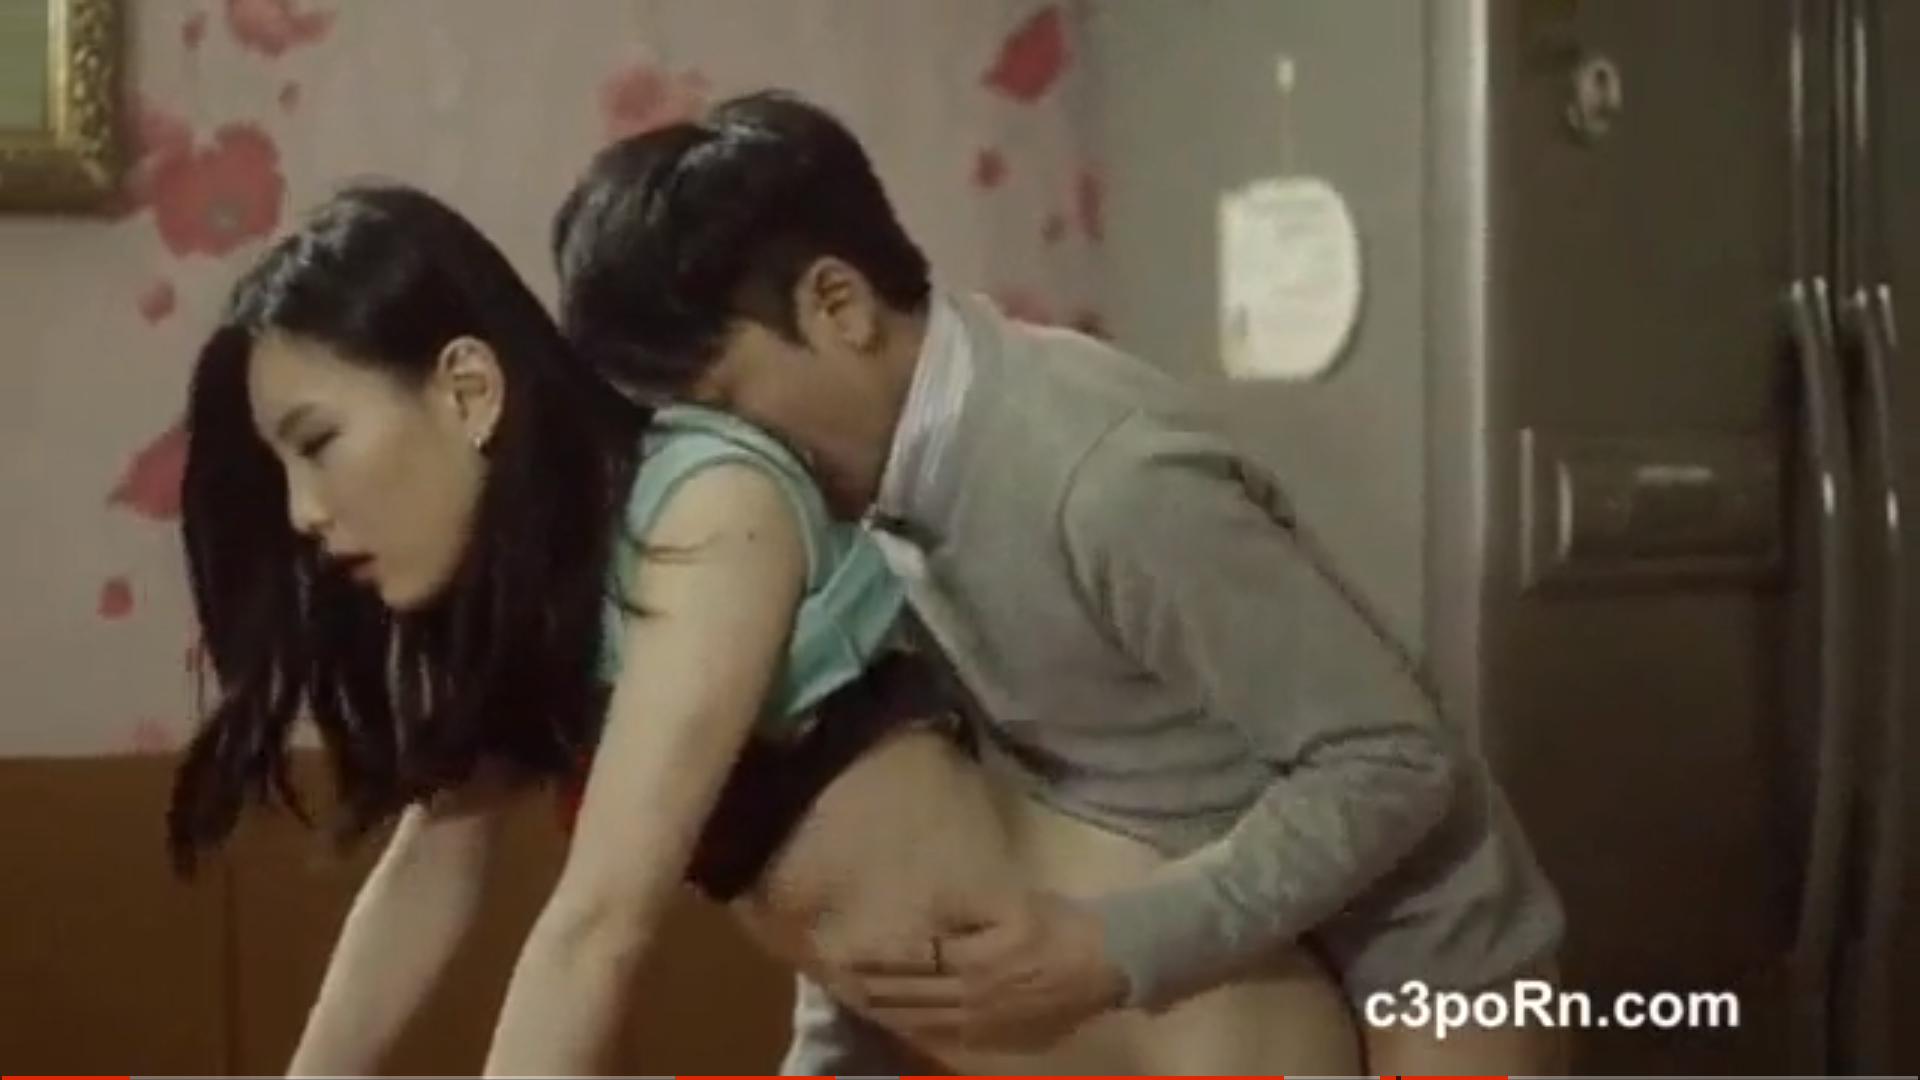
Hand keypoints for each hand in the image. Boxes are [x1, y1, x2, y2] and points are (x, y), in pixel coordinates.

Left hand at [839, 893, 1131, 1050]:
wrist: (1100, 968)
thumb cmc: (1056, 926)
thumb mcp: (1011, 906)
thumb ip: (966, 912)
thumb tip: (923, 916)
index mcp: (974, 960)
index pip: (913, 958)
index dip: (878, 954)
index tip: (846, 945)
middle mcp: (969, 997)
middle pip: (908, 993)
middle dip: (869, 984)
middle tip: (836, 971)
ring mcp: (977, 1024)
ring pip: (917, 1019)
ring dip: (882, 1008)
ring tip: (852, 995)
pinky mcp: (988, 1040)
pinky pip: (939, 1036)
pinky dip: (909, 1027)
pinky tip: (892, 1019)